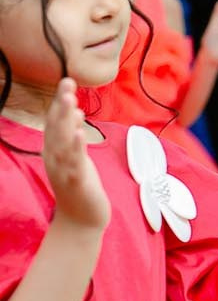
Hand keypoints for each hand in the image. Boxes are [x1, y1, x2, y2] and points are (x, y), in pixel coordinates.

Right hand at [42, 79, 109, 232]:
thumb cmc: (79, 185)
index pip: (54, 121)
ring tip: (71, 101)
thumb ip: (73, 133)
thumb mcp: (75, 155)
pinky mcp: (76, 181)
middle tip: (67, 83)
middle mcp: (54, 157)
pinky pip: (74, 161)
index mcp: (54, 150)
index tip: (67, 81)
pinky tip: (79, 133)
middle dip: (61, 105)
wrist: (81, 219)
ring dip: (66, 120)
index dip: (59, 101)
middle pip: (56, 127)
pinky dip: (76, 146)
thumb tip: (74, 111)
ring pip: (62, 141)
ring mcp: (63, 169)